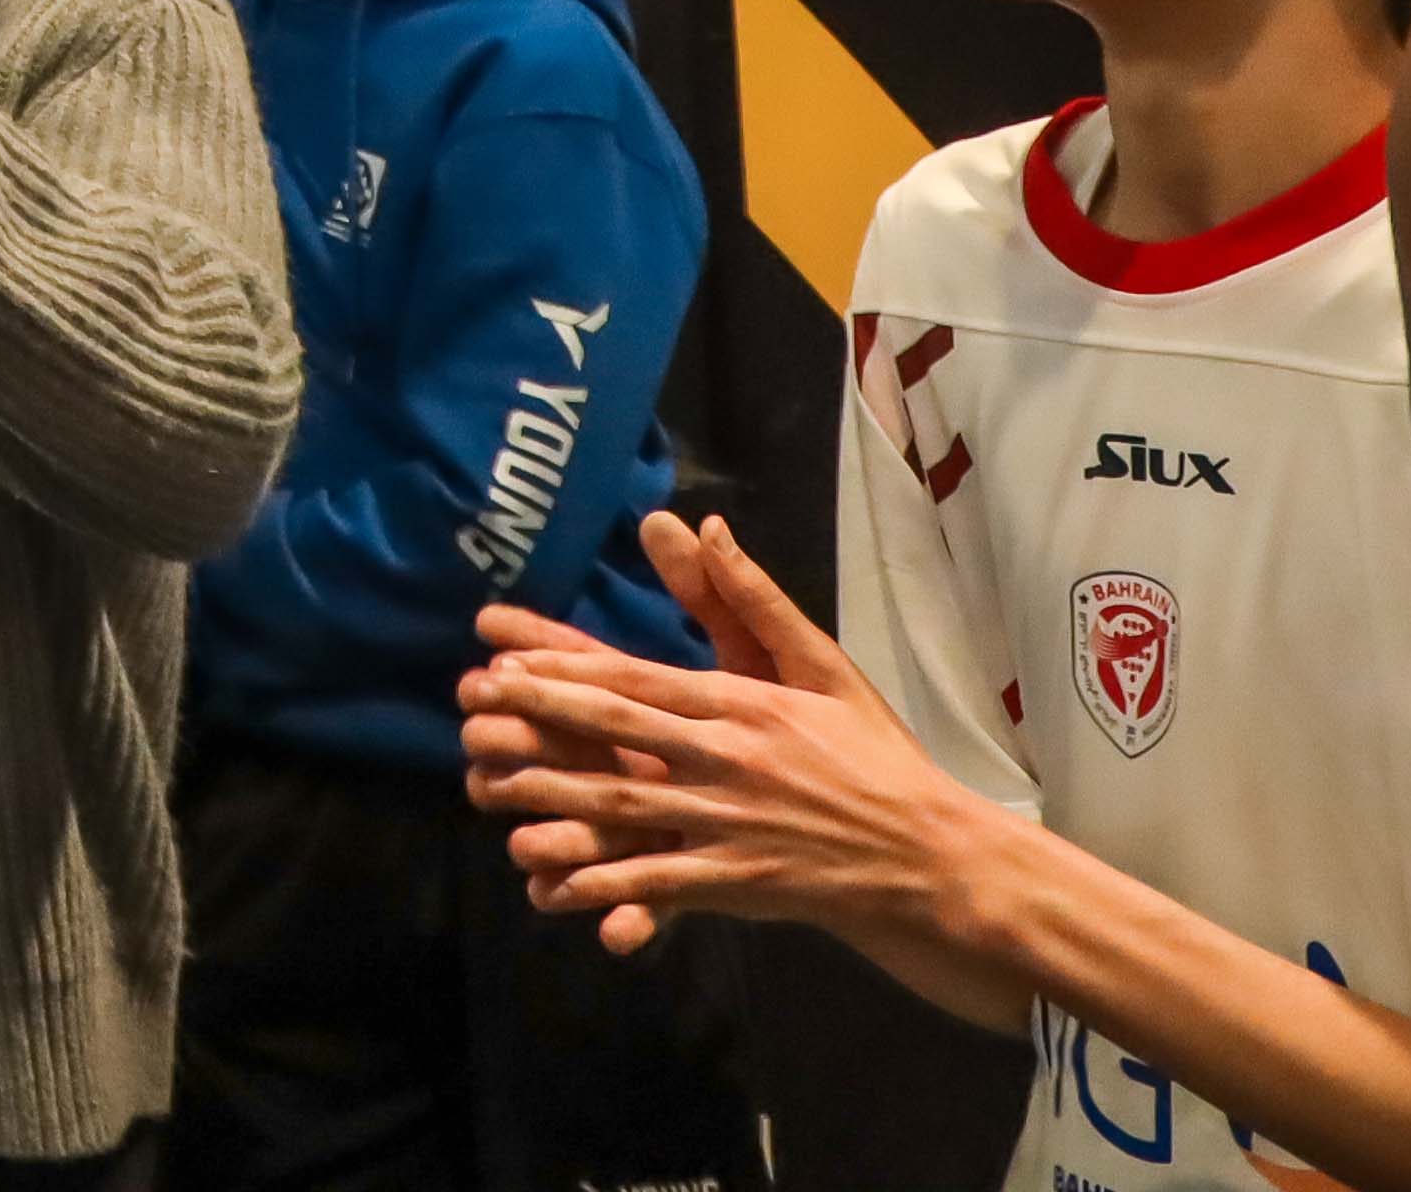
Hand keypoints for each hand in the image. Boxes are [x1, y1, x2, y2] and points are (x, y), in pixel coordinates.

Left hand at [461, 513, 1003, 961]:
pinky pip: (663, 883)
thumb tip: (704, 523)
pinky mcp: (743, 884)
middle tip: (476, 714)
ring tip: (494, 792)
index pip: (641, 682)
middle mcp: (733, 762)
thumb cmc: (875, 756)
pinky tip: (558, 886)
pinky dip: (610, 886)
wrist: (934, 852)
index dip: (569, 674)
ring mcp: (735, 826)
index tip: (508, 663)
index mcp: (747, 706)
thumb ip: (756, 599)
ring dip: (558, 800)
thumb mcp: (823, 666)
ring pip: (632, 811)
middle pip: (623, 737)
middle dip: (544, 723)